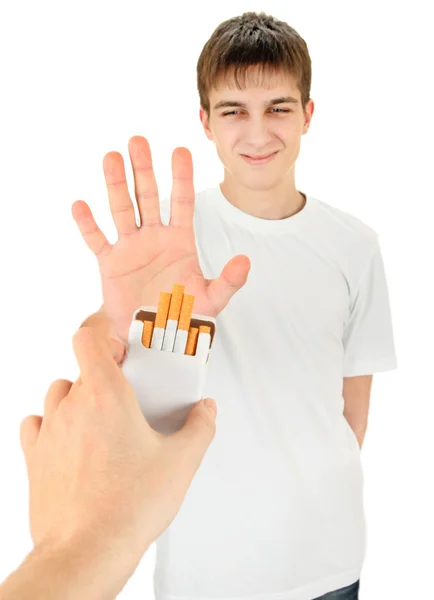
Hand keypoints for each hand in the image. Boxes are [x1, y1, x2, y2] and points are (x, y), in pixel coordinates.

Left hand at [19, 326, 216, 564]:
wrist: (87, 550)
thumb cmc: (126, 507)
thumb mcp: (181, 462)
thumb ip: (200, 427)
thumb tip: (205, 411)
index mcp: (106, 397)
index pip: (89, 339)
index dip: (104, 335)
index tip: (123, 349)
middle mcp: (72, 407)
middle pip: (83, 371)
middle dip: (106, 379)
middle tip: (129, 400)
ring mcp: (50, 431)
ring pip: (59, 394)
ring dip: (78, 399)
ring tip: (101, 422)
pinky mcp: (35, 457)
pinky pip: (36, 424)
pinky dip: (51, 424)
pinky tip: (70, 440)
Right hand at [71, 136, 250, 342]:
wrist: (155, 335)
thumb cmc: (184, 314)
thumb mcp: (211, 299)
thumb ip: (228, 281)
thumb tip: (245, 261)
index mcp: (180, 240)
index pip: (182, 202)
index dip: (181, 177)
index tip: (180, 150)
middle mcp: (154, 237)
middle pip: (149, 196)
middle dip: (144, 169)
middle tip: (138, 140)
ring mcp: (131, 247)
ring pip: (123, 210)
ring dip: (117, 185)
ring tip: (111, 156)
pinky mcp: (110, 263)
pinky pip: (97, 240)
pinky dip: (88, 225)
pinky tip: (80, 204)